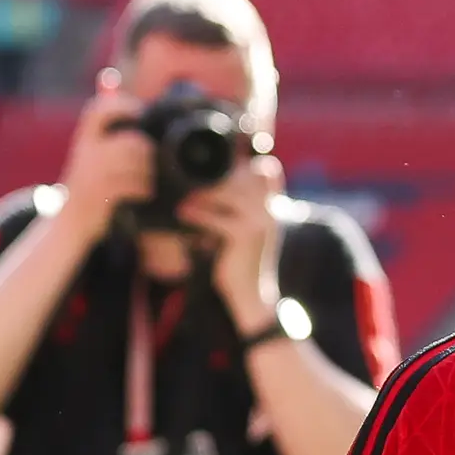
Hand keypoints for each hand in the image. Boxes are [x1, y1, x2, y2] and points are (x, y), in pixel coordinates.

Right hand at [51, 75, 153, 245]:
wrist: (69, 222)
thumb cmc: (89, 183)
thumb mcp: (91, 153)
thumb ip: (106, 126)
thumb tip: (116, 85)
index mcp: (83, 141)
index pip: (97, 111)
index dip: (120, 106)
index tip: (137, 112)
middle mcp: (84, 155)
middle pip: (131, 143)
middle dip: (147, 152)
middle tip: (149, 160)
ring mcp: (91, 176)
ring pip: (138, 165)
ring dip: (149, 173)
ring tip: (146, 179)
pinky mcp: (101, 197)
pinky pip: (135, 186)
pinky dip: (144, 190)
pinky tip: (142, 194)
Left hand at [181, 151, 287, 332]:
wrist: (252, 293)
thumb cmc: (241, 260)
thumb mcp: (245, 229)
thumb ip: (237, 207)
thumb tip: (206, 187)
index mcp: (272, 206)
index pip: (267, 170)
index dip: (246, 161)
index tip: (215, 162)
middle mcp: (270, 210)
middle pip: (243, 175)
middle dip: (214, 175)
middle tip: (185, 178)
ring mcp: (260, 222)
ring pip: (228, 192)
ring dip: (202, 193)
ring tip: (182, 198)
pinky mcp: (244, 236)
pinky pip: (217, 217)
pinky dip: (197, 214)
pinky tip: (183, 214)